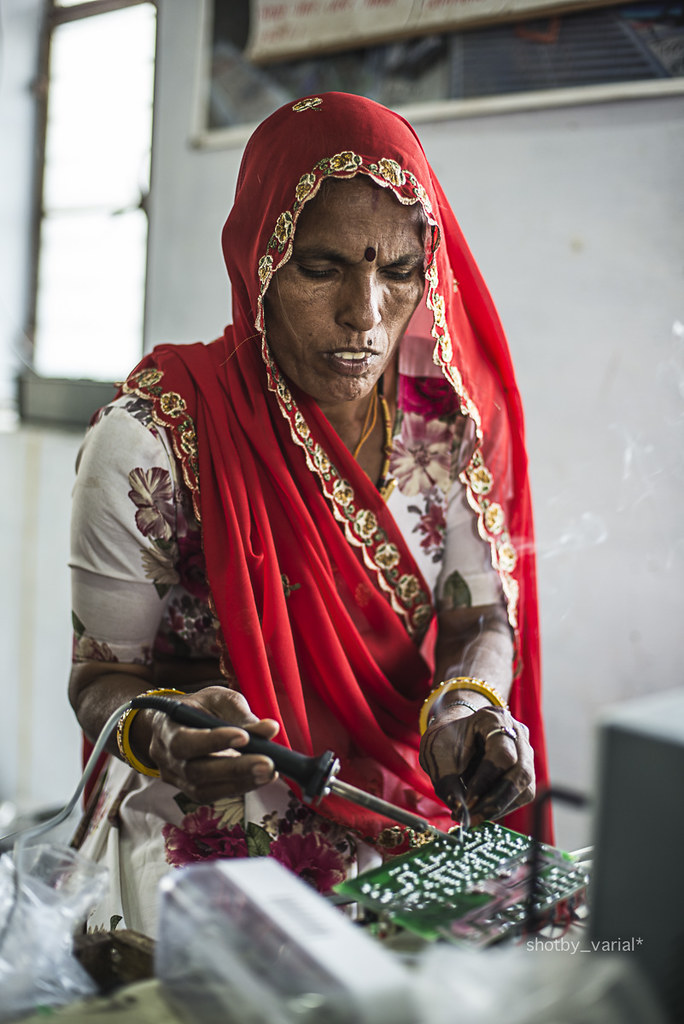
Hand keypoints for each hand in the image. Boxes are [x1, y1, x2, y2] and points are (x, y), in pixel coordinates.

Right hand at [131, 685, 279, 802]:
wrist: (177, 724)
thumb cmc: (200, 707)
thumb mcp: (217, 699)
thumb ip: (239, 713)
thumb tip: (269, 729)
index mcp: (166, 728)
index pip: (184, 741)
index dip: (213, 741)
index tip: (245, 737)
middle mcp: (166, 758)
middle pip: (196, 771)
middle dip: (235, 769)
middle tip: (267, 763)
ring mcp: (176, 778)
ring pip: (204, 790)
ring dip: (241, 782)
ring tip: (269, 772)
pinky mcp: (190, 791)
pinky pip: (214, 795)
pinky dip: (240, 787)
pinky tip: (261, 778)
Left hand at [419, 704, 534, 826]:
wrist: (452, 735)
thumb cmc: (445, 741)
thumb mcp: (438, 758)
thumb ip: (447, 784)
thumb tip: (461, 813)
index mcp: (494, 719)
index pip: (502, 754)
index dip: (486, 781)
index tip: (468, 802)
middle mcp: (516, 732)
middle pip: (520, 772)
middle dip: (495, 800)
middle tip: (472, 818)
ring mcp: (525, 751)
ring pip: (524, 787)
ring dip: (499, 806)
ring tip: (473, 816)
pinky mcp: (525, 771)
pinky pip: (521, 794)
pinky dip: (501, 806)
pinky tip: (482, 810)